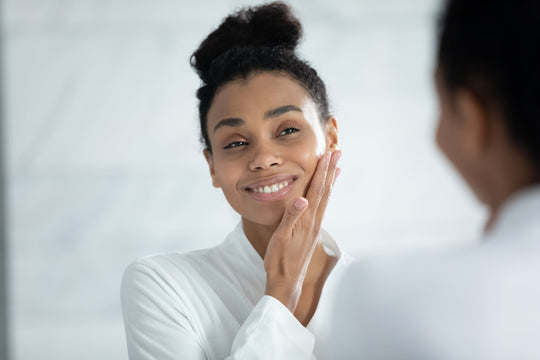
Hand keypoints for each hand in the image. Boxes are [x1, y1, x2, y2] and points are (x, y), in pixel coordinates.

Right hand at [263, 150, 340, 311]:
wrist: (286, 282)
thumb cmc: (279, 261)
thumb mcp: (280, 238)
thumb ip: (291, 218)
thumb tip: (302, 199)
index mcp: (306, 220)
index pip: (316, 190)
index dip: (322, 172)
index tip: (328, 155)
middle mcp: (314, 222)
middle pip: (324, 191)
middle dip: (331, 171)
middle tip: (337, 152)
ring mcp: (314, 228)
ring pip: (324, 199)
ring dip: (330, 181)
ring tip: (336, 167)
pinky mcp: (311, 233)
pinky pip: (321, 208)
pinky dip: (325, 195)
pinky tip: (324, 193)